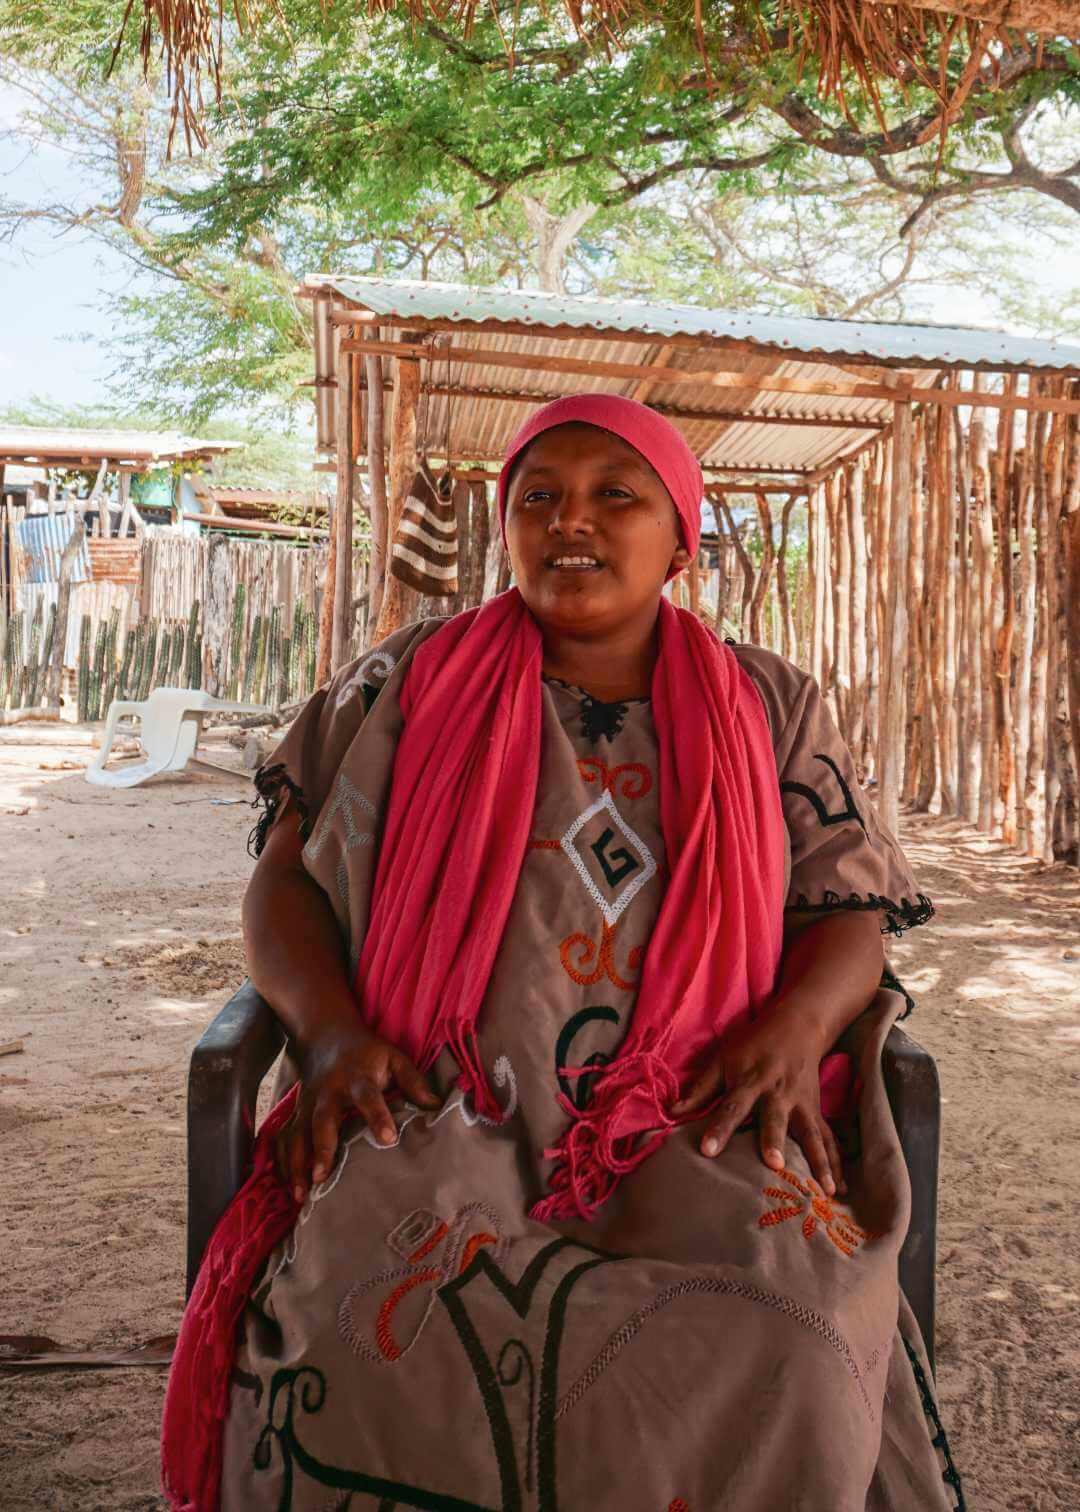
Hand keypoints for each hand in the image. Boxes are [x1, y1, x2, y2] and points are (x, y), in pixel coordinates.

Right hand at [276, 1023, 440, 1202]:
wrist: (326, 1033)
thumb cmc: (367, 1052)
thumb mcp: (394, 1057)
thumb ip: (414, 1081)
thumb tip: (437, 1107)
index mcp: (357, 1078)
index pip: (368, 1097)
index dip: (378, 1116)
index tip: (389, 1139)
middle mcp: (328, 1093)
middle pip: (322, 1120)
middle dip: (322, 1148)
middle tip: (323, 1177)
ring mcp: (307, 1104)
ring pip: (297, 1134)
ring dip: (297, 1163)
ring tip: (302, 1194)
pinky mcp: (296, 1112)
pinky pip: (284, 1138)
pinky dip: (282, 1162)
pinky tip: (288, 1187)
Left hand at [671, 1007, 844, 1196]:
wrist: (798, 1024)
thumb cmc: (753, 1044)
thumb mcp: (724, 1058)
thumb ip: (701, 1088)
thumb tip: (673, 1112)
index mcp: (750, 1080)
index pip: (732, 1106)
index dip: (719, 1129)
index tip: (707, 1151)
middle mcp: (778, 1093)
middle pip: (776, 1119)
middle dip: (775, 1141)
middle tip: (775, 1165)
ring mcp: (802, 1103)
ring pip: (811, 1133)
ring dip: (819, 1161)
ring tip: (825, 1190)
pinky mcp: (817, 1110)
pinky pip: (829, 1139)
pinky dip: (837, 1163)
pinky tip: (841, 1189)